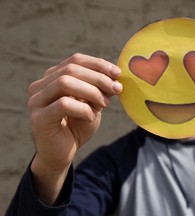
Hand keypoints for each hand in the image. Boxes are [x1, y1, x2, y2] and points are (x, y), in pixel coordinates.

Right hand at [28, 53, 121, 203]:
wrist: (63, 153)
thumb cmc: (78, 126)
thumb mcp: (93, 104)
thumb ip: (100, 90)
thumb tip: (116, 76)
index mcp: (53, 77)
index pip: (75, 60)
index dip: (98, 64)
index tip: (117, 73)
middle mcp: (41, 85)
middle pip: (71, 69)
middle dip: (98, 78)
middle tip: (117, 89)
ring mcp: (37, 101)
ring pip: (65, 82)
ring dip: (91, 91)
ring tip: (105, 104)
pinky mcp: (38, 118)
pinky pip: (63, 104)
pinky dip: (83, 109)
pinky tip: (91, 117)